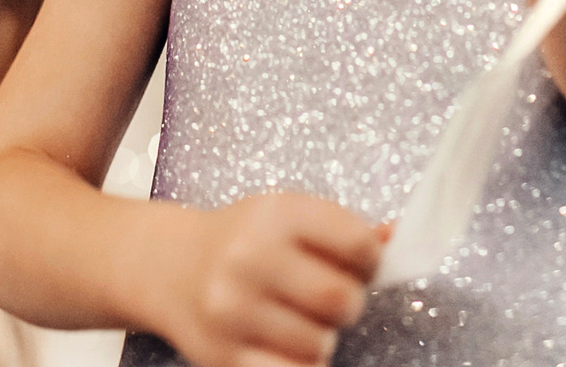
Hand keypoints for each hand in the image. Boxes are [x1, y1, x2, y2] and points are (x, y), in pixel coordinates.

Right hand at [154, 194, 382, 366]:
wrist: (169, 267)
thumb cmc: (241, 241)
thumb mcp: (287, 217)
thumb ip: (343, 231)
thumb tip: (396, 240)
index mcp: (276, 214)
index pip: (357, 244)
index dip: (370, 260)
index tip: (361, 264)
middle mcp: (251, 258)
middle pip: (341, 300)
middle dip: (346, 304)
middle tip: (329, 298)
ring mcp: (233, 310)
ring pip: (319, 345)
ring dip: (319, 338)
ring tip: (295, 318)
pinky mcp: (223, 355)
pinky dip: (299, 365)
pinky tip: (285, 345)